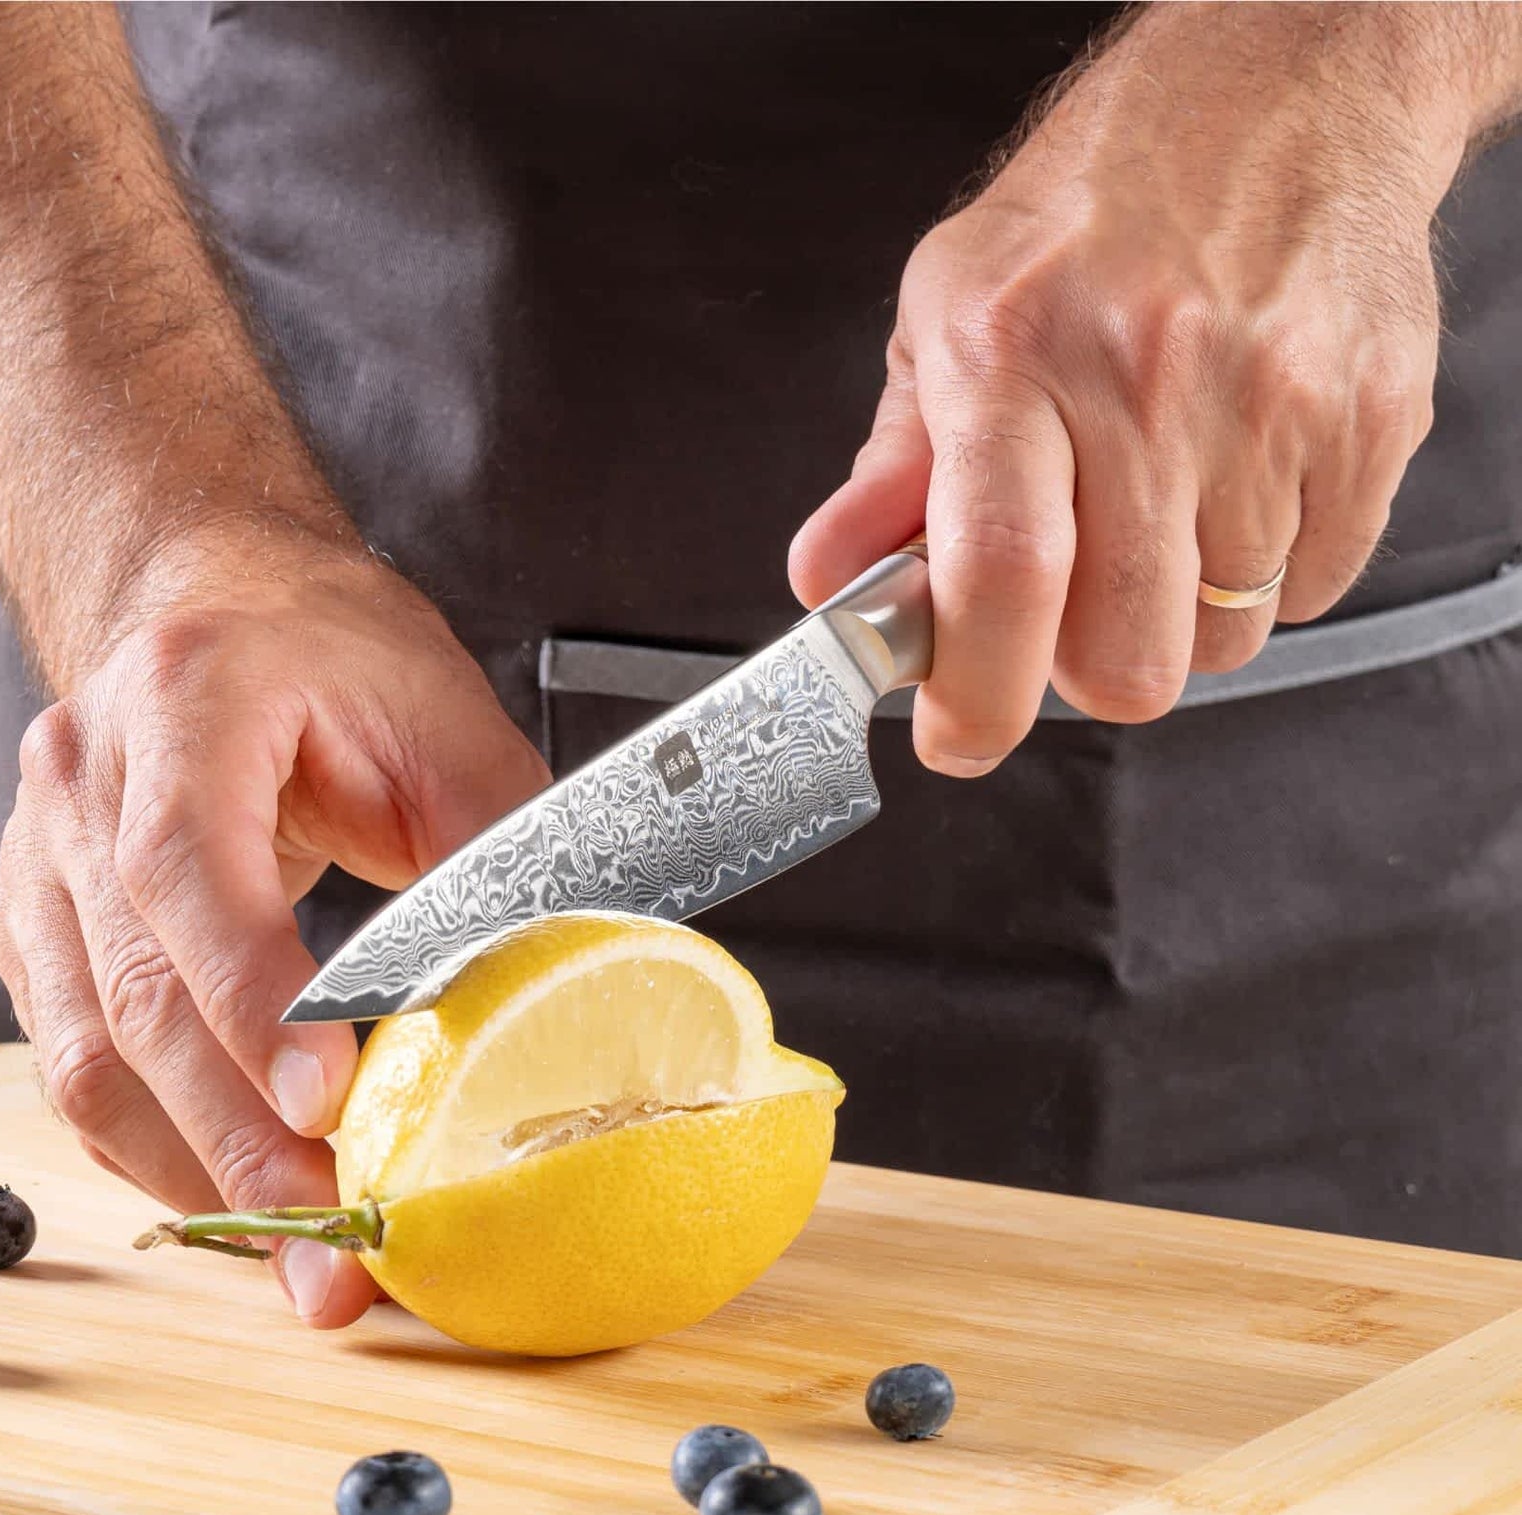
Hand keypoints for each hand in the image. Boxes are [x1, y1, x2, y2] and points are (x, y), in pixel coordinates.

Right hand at [0, 537, 548, 1326]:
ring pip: (86, 1053)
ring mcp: (38, 858)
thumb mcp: (441, 715)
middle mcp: (80, 782)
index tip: (328, 1105)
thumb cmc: (320, 646)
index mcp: (181, 702)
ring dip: (193, 1170)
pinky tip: (227, 1194)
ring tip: (291, 1250)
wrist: (208, 599)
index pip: (186, 868)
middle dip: (237, 1140)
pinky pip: (74, 1063)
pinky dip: (153, 1144)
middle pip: (134, 993)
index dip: (251, 1001)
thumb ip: (501, 845)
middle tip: (331, 1245)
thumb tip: (569, 982)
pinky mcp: (33, 926)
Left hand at [789, 5, 1477, 775]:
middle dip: (1082, 672)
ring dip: (1175, 617)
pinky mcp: (1370, 420)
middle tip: (1066, 607)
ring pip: (1221, 641)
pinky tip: (1233, 484)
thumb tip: (833, 584)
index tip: (957, 737)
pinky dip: (1264, 574)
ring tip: (1156, 508)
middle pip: (1125, 659)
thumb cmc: (1098, 208)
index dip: (975, 698)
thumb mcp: (949, 315)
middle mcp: (1147, 381)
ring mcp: (1272, 404)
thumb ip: (891, 471)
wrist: (1283, 90)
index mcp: (1014, 355)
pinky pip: (1310, 592)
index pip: (999, 576)